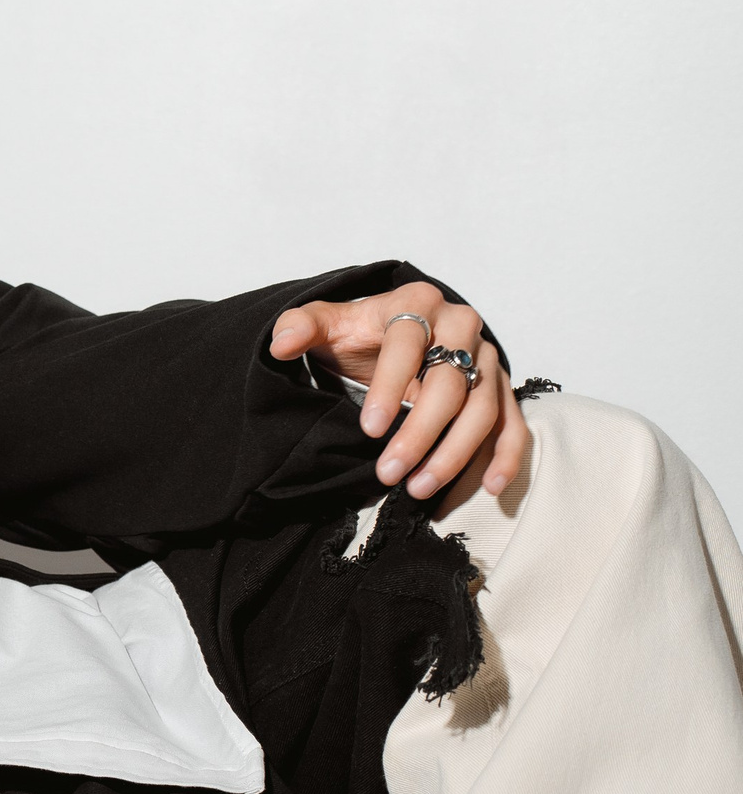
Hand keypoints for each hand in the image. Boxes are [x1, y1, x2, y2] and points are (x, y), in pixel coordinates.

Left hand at [268, 280, 527, 502]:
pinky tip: (489, 488)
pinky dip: (505, 456)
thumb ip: (300, 326)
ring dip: (455, 454)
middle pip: (450, 384)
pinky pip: (512, 423)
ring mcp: (485, 358)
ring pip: (483, 408)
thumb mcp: (327, 325)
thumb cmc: (359, 334)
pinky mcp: (500, 387)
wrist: (395, 334)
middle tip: (388, 473)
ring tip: (419, 489)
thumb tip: (281, 343)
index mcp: (416, 304)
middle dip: (419, 433)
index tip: (368, 429)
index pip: (407, 343)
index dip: (389, 385)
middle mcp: (460, 326)